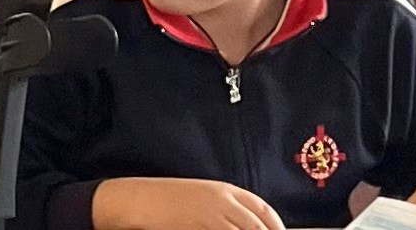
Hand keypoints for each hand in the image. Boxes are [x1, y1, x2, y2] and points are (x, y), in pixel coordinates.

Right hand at [89, 177, 286, 229]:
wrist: (138, 200)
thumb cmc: (165, 198)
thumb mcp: (200, 196)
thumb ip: (225, 207)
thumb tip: (247, 223)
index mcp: (224, 190)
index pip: (264, 210)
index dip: (277, 226)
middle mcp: (223, 202)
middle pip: (258, 226)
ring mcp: (212, 218)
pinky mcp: (200, 229)